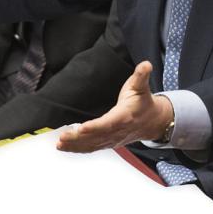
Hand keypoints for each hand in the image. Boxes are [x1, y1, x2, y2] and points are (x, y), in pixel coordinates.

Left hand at [57, 61, 171, 152]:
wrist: (153, 122)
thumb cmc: (143, 103)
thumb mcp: (142, 87)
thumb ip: (141, 76)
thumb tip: (145, 65)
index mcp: (124, 117)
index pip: (108, 124)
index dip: (95, 127)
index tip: (81, 128)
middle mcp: (117, 131)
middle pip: (96, 137)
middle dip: (78, 138)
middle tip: (62, 137)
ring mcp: (112, 139)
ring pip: (92, 145)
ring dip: (75, 145)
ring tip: (60, 144)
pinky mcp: (108, 143)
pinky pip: (92, 148)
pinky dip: (78, 149)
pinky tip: (65, 147)